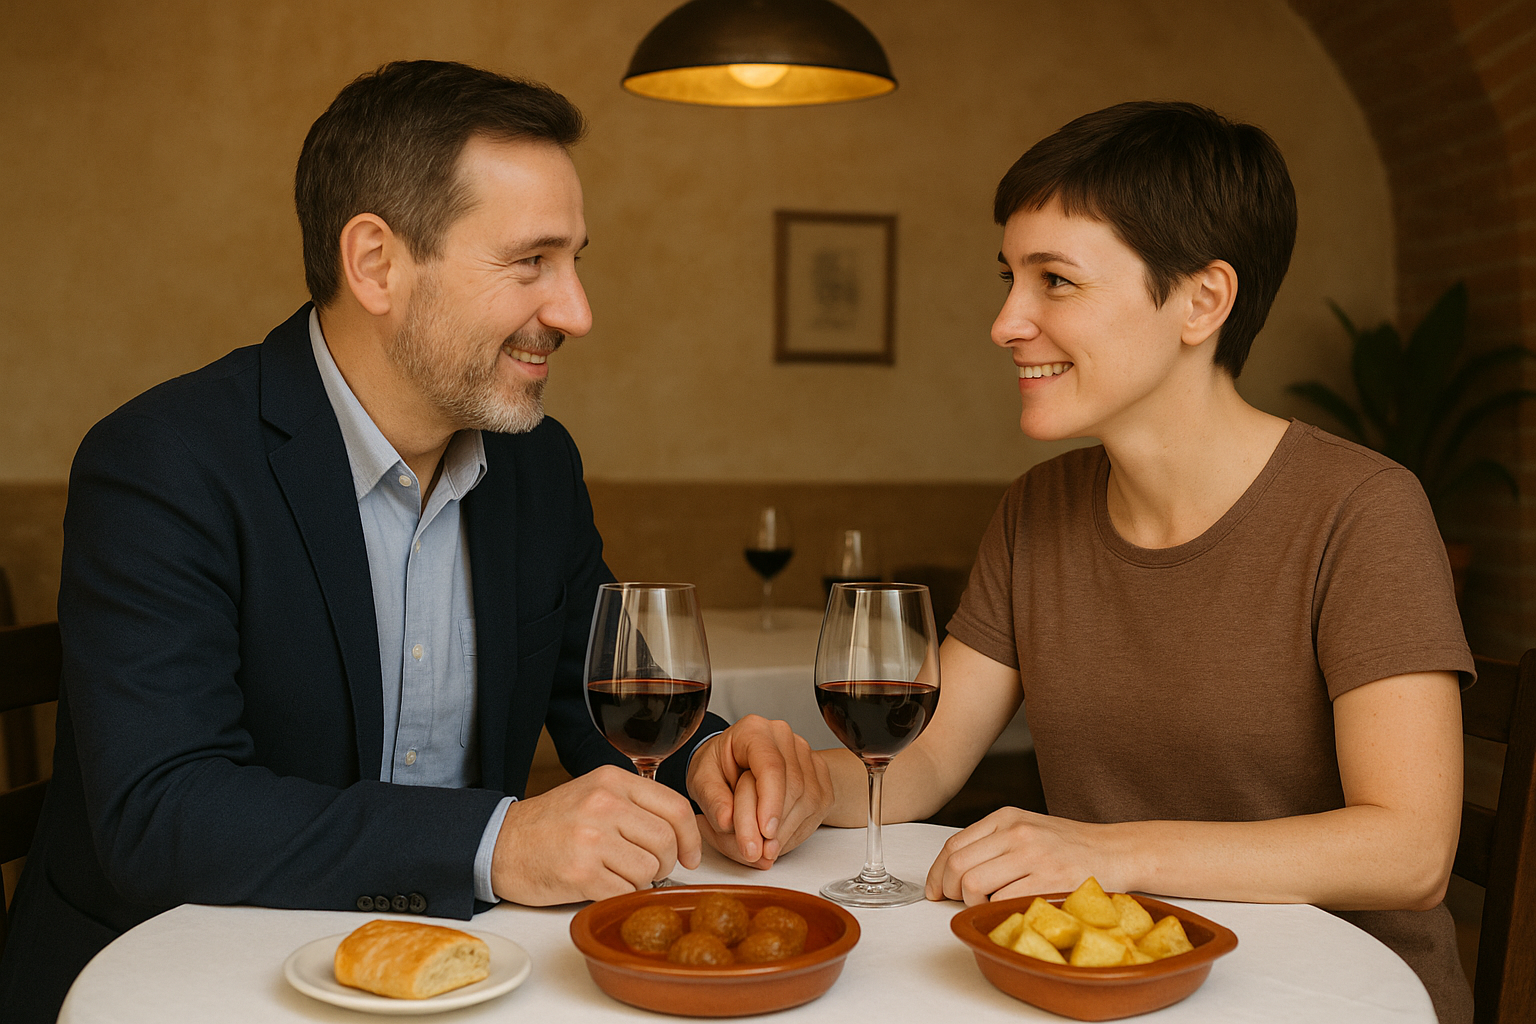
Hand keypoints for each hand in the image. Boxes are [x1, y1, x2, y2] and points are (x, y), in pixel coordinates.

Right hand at [490, 764, 700, 904]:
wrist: (500, 844)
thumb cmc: (551, 824)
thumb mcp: (593, 793)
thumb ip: (635, 804)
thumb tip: (681, 835)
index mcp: (612, 781)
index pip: (674, 807)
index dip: (691, 837)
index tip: (690, 856)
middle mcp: (603, 804)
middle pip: (666, 841)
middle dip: (666, 863)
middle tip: (650, 869)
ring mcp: (591, 838)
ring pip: (648, 870)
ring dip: (641, 881)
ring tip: (619, 875)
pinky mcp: (579, 872)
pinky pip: (625, 891)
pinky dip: (621, 895)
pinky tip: (604, 886)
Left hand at [687, 715, 833, 867]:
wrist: (736, 765)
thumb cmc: (719, 768)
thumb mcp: (701, 780)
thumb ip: (712, 799)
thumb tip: (727, 821)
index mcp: (753, 731)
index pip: (771, 766)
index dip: (770, 801)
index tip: (764, 832)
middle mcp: (784, 738)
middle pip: (791, 786)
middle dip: (773, 826)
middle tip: (752, 852)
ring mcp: (806, 757)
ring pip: (807, 801)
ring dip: (783, 833)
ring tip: (757, 849)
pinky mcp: (818, 778)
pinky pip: (814, 811)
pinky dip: (793, 834)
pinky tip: (773, 842)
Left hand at [926, 807, 1110, 904]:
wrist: (1115, 852)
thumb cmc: (1068, 846)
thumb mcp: (1026, 830)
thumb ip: (992, 843)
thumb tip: (950, 871)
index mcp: (1006, 817)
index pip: (953, 845)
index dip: (936, 873)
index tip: (935, 890)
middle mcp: (1017, 832)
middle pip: (958, 865)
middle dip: (949, 890)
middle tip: (957, 901)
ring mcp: (1033, 855)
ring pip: (974, 882)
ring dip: (972, 902)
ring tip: (987, 904)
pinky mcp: (1048, 880)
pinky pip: (1003, 900)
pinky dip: (997, 910)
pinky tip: (1008, 908)